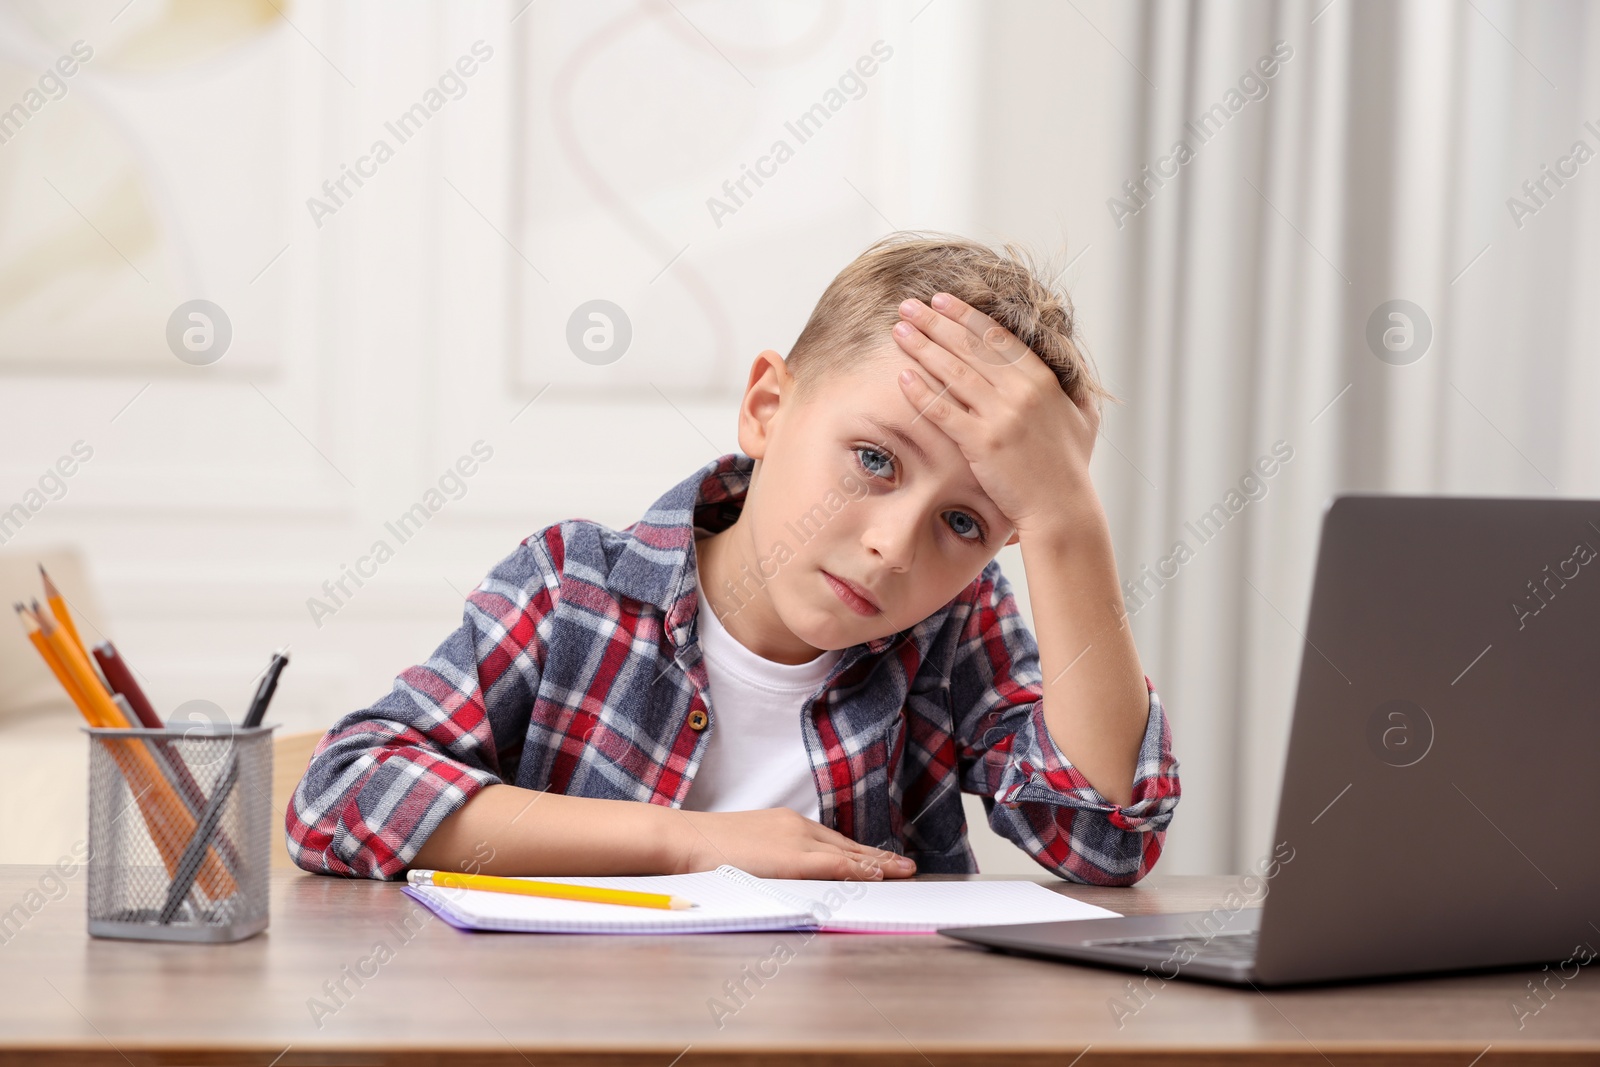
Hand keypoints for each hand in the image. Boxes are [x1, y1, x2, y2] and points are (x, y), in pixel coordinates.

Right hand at [669, 807, 916, 880]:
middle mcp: (796, 826)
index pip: (831, 840)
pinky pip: (837, 864)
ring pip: (848, 853)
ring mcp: (796, 840)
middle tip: (905, 864)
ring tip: (904, 870)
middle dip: (877, 856)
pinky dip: (861, 869)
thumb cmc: (704, 849)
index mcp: (784, 824)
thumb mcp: (744, 849)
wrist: (684, 839)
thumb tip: (779, 872)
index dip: (858, 851)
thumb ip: (768, 857)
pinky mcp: (794, 858)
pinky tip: (880, 875)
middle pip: (846, 844)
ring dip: (878, 863)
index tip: (878, 858)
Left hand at [891, 293, 1101, 535]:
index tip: (942, 299)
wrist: (1063, 509)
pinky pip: (944, 411)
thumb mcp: (1085, 418)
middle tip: (908, 305)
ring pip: (953, 372)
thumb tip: (1071, 369)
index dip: (966, 315)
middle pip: (969, 347)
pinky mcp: (982, 443)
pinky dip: (922, 392)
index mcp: (1042, 379)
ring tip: (899, 330)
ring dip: (922, 347)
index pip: (997, 337)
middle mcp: (1021, 391)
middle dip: (935, 322)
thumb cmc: (1071, 467)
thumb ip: (1074, 388)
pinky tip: (902, 375)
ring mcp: (1001, 416)